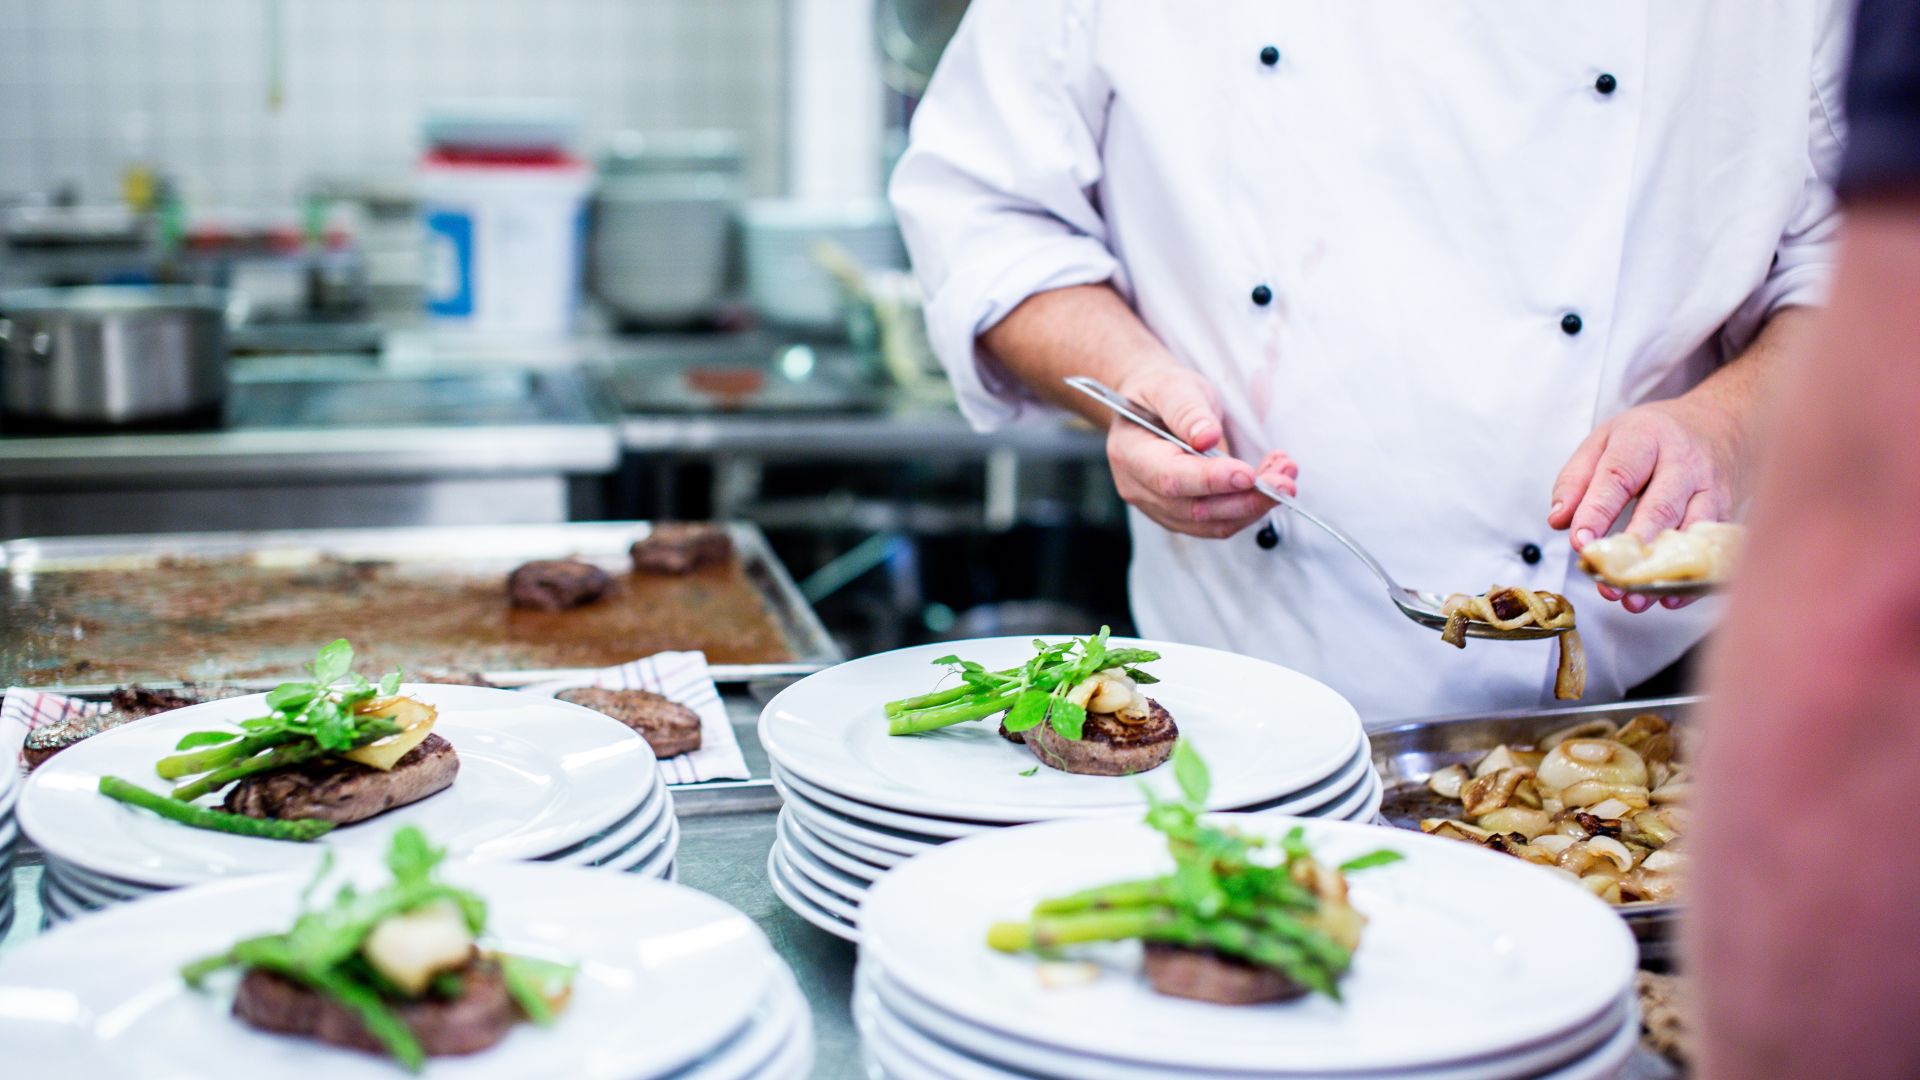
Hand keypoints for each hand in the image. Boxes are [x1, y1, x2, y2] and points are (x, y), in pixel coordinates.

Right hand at [1106, 365, 1296, 538]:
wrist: (1153, 407)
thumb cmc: (1162, 394)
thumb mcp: (1173, 386)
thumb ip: (1187, 411)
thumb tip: (1207, 438)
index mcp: (1130, 454)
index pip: (1171, 478)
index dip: (1211, 480)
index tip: (1248, 474)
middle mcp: (1140, 489)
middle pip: (1195, 509)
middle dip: (1246, 498)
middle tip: (1285, 480)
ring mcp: (1160, 508)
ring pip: (1212, 523)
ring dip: (1255, 505)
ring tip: (1285, 477)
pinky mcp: (1182, 516)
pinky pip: (1219, 523)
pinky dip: (1249, 507)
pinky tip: (1270, 484)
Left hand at [1548, 397, 1741, 612]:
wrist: (1724, 422)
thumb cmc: (1654, 436)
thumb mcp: (1606, 440)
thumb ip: (1576, 478)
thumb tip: (1559, 519)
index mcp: (1645, 438)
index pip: (1618, 476)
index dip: (1598, 512)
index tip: (1580, 543)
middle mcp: (1684, 462)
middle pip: (1659, 507)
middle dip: (1632, 548)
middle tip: (1606, 580)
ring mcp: (1712, 488)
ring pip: (1690, 533)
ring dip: (1661, 571)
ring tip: (1633, 599)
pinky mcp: (1730, 511)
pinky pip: (1713, 548)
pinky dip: (1693, 577)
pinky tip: (1671, 598)